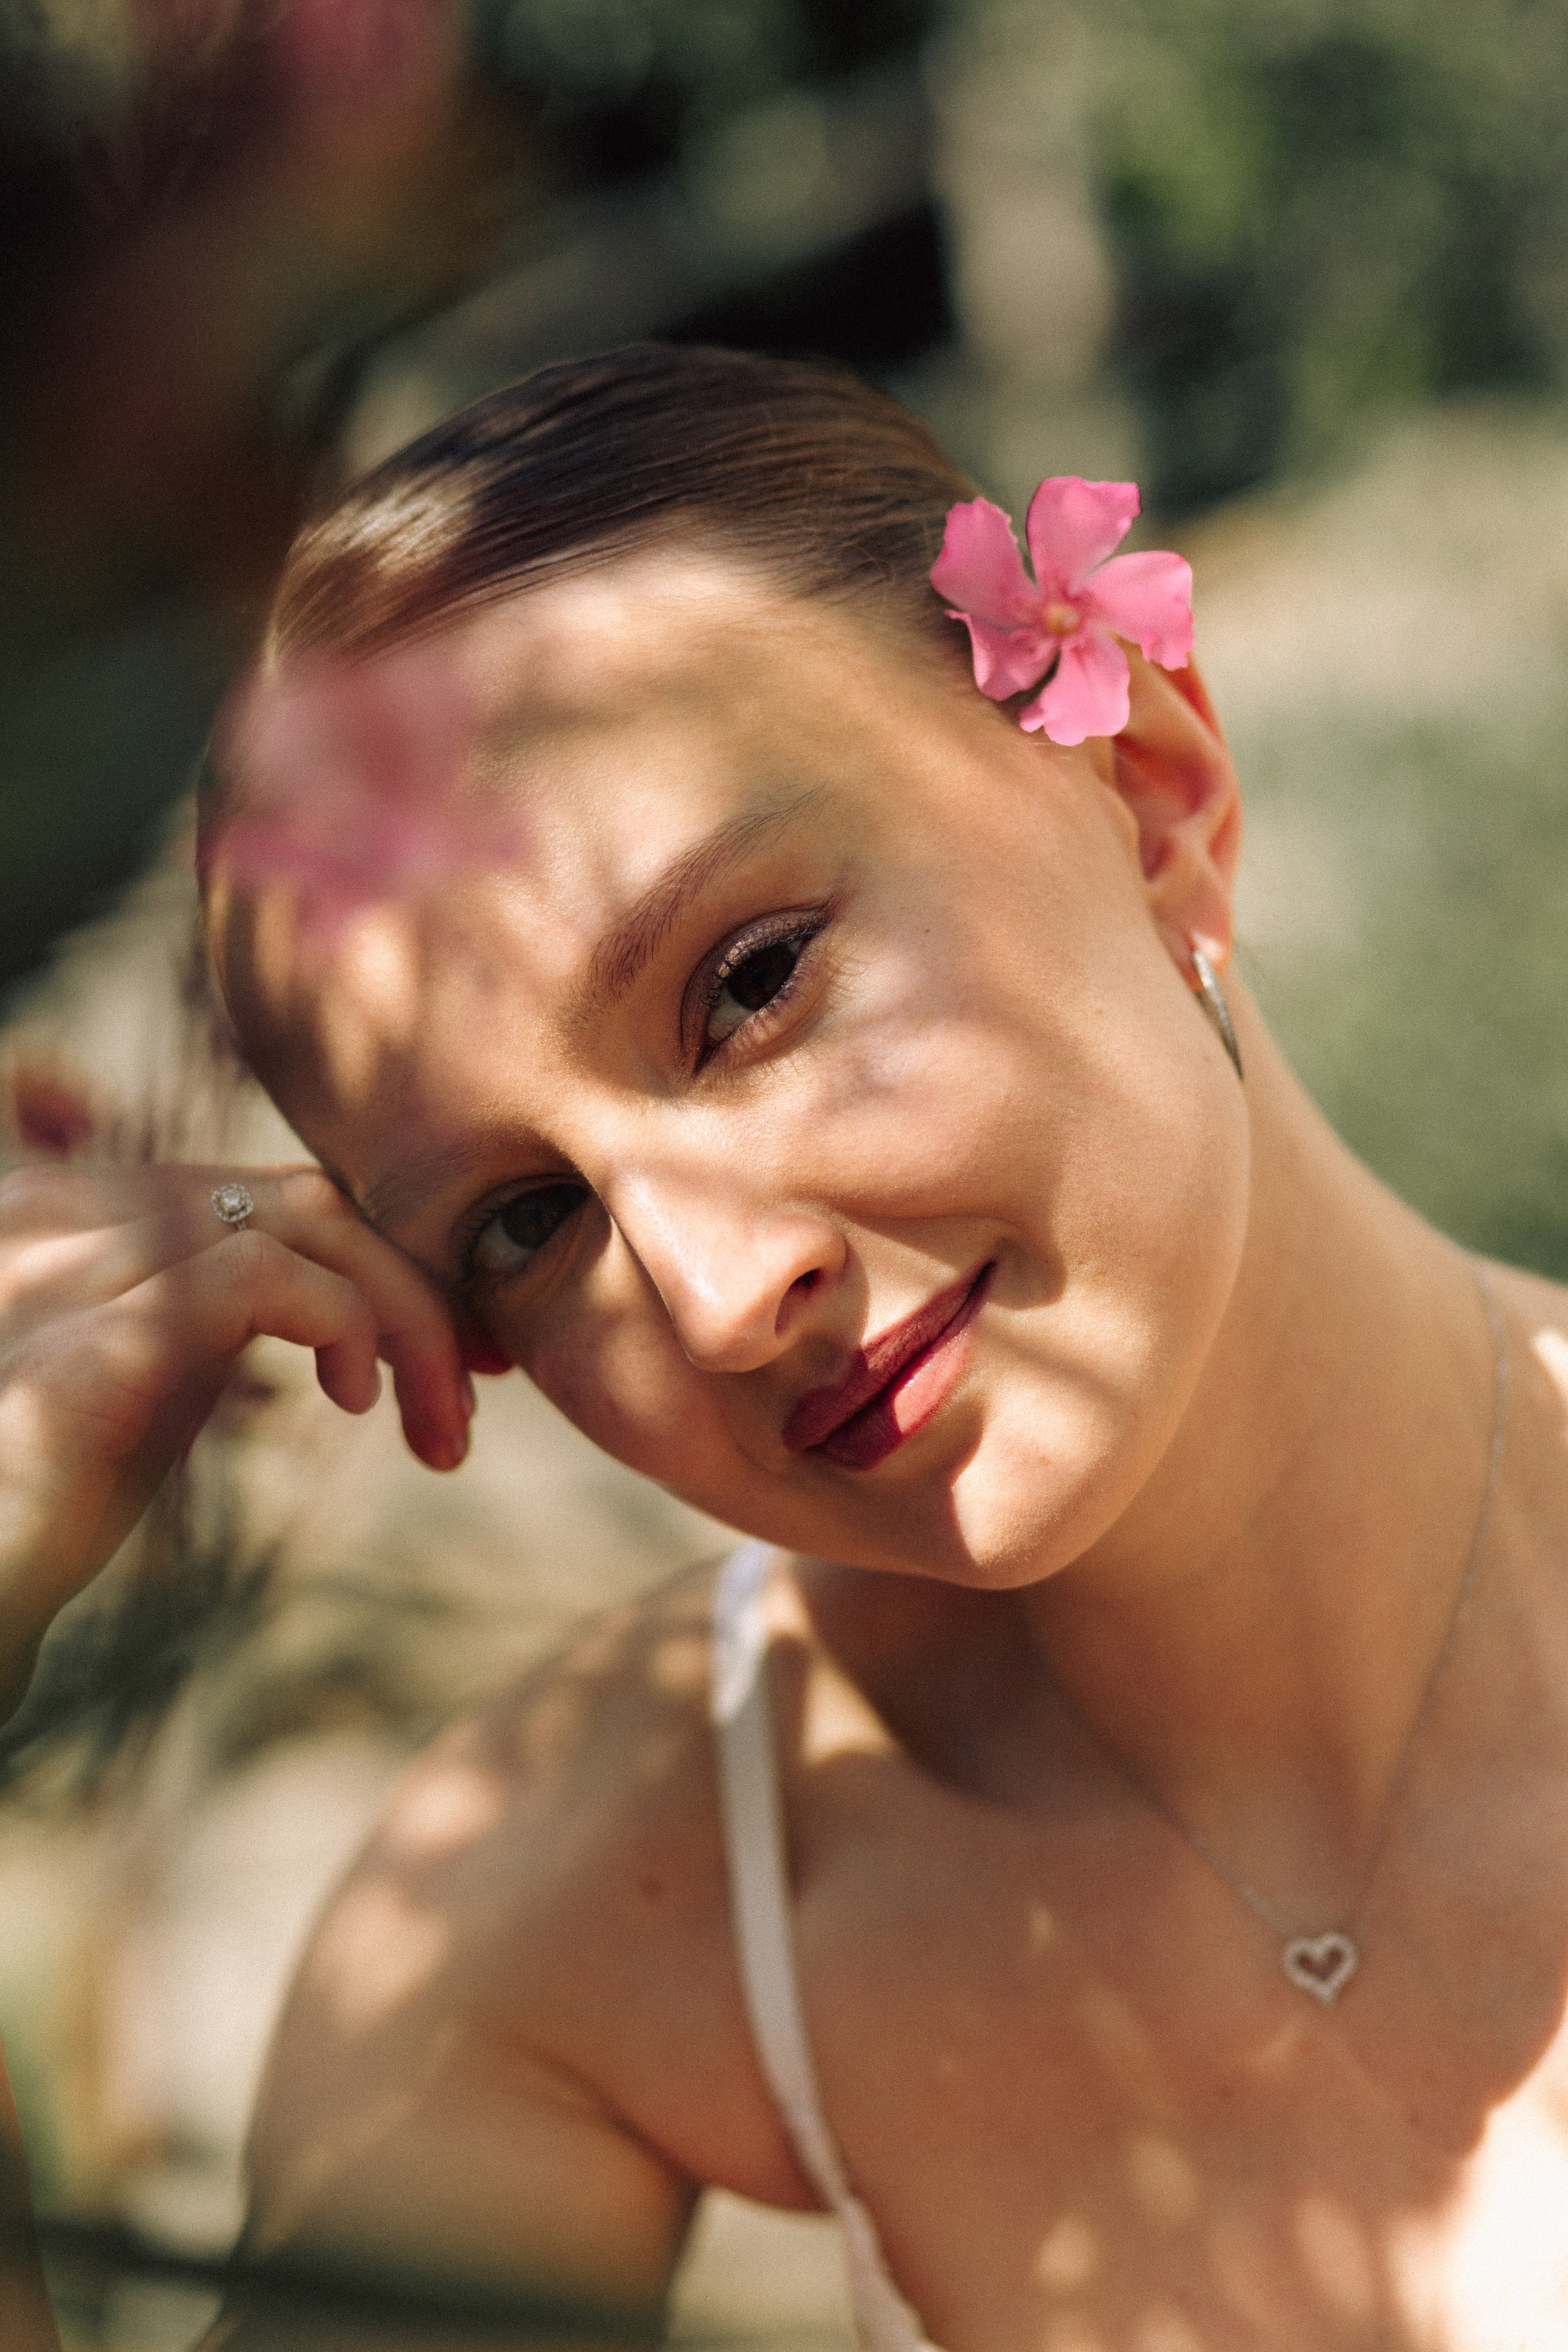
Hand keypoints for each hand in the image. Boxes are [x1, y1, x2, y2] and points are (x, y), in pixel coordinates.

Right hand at [0, 1162, 472, 1716]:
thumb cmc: (36, 1510)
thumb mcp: (145, 1390)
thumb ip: (213, 1328)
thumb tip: (342, 1320)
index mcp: (77, 1211)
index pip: (276, 1194)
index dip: (387, 1261)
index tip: (460, 1356)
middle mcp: (60, 1212)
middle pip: (303, 1197)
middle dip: (416, 1287)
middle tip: (471, 1396)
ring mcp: (63, 1269)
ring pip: (304, 1219)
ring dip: (407, 1317)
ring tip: (440, 1424)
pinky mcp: (81, 1348)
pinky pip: (256, 1276)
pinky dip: (344, 1321)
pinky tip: (356, 1400)